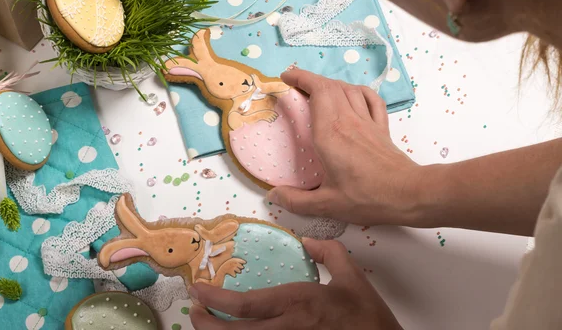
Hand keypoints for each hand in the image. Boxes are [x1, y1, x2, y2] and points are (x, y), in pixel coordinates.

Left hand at [189, 239, 402, 329]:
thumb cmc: (368, 317)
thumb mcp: (353, 276)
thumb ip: (329, 252)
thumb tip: (308, 240)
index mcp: (299, 303)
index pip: (247, 304)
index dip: (216, 300)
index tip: (198, 291)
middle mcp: (289, 328)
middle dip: (208, 324)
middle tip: (194, 313)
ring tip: (208, 325)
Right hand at [268, 69, 425, 226]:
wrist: (408, 194)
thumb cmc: (367, 197)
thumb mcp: (327, 205)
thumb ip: (296, 201)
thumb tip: (273, 196)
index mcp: (330, 133)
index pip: (317, 91)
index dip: (300, 78)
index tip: (286, 77)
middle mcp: (348, 120)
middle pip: (330, 86)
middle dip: (310, 79)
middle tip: (295, 84)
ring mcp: (367, 122)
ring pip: (349, 89)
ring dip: (331, 84)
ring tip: (318, 90)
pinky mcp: (382, 128)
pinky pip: (370, 99)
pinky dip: (358, 91)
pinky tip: (352, 95)